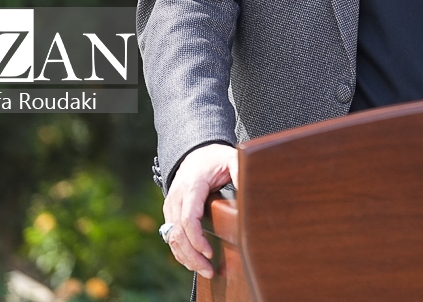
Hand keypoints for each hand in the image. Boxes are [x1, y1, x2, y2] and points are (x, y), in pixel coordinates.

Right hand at [162, 143, 237, 278]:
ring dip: (186, 257)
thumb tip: (252, 186)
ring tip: (204, 270)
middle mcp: (177, 198)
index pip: (189, 218)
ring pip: (171, 238)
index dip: (198, 239)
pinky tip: (193, 261)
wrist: (195, 152)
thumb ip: (241, 170)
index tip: (210, 252)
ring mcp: (171, 206)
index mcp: (192, 186)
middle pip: (178, 234)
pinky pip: (171, 236)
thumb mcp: (232, 158)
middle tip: (209, 271)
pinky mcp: (170, 213)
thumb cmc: (215, 158)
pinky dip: (181, 251)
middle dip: (192, 255)